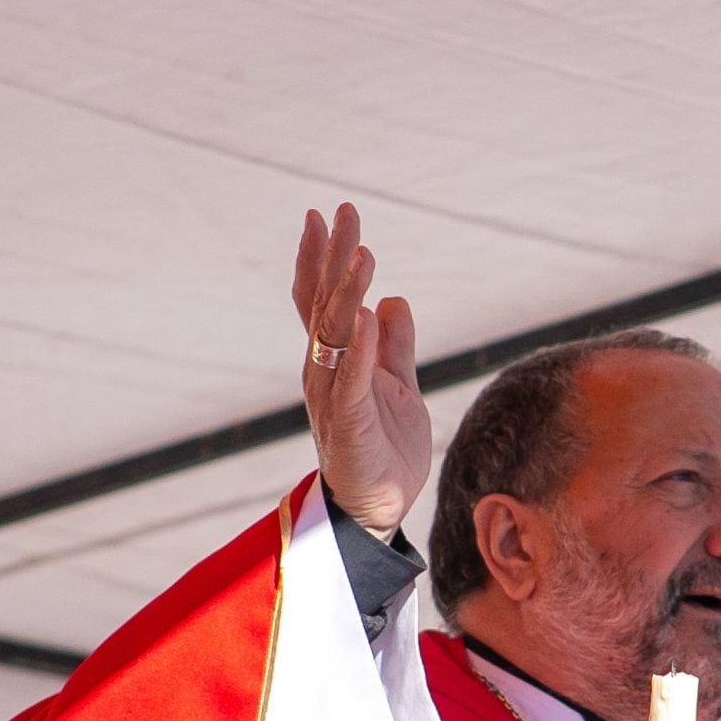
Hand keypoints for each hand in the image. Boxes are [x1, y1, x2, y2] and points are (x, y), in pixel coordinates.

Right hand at [295, 203, 430, 533]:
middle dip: (333, 258)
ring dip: (348, 293)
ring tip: (363, 253)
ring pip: (336, 335)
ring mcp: (333, 396)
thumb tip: (395, 301)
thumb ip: (395, 346)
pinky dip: (359, 349)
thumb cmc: (385, 449)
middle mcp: (326, 372)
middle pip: (325, 305)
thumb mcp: (399, 385)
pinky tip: (369, 316)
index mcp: (336, 360)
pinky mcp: (348, 424)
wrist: (380, 508)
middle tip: (343, 212)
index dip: (321, 259)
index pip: (321, 301)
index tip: (324, 216)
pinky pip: (351, 380)